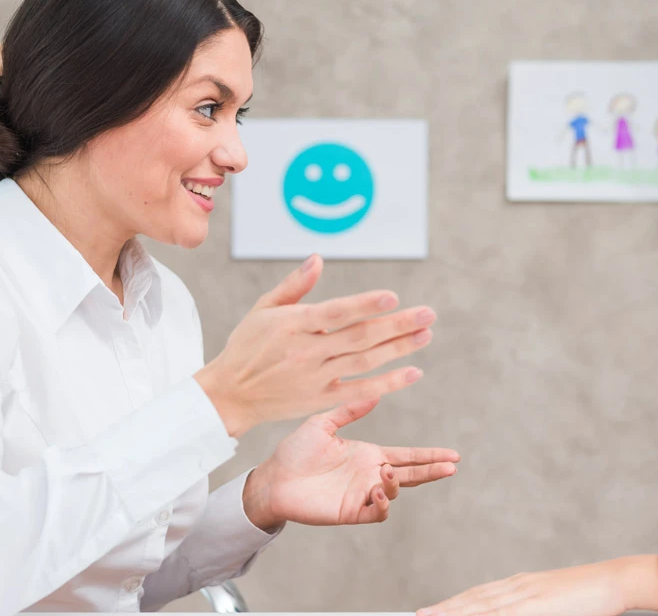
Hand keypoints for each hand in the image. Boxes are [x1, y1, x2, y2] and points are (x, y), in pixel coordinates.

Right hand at [194, 255, 436, 436]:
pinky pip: (360, 391)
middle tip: (428, 314)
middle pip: (359, 337)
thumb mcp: (263, 310)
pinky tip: (413, 371)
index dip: (364, 305)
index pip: (335, 313)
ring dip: (399, 349)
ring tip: (425, 335)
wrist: (228, 394)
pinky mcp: (319, 400)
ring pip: (364, 361)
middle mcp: (306, 352)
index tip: (392, 297)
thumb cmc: (247, 346)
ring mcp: (314, 378)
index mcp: (292, 325)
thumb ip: (294, 285)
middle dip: (397, 324)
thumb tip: (318, 258)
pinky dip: (388, 383)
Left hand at [242, 398, 459, 528]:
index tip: (453, 455)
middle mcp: (370, 474)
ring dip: (396, 484)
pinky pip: (375, 513)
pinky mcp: (349, 511)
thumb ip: (349, 410)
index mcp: (368, 454)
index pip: (407, 455)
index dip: (429, 455)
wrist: (272, 478)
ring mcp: (361, 494)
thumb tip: (376, 393)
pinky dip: (382, 504)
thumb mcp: (323, 423)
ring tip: (386, 473)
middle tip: (451, 467)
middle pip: (410, 474)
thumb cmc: (295, 451)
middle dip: (432, 471)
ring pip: (394, 493)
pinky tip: (376, 490)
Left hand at [418, 556, 657, 615]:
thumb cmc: (588, 597)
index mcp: (520, 586)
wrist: (615, 580)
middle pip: (473, 599)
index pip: (478, 596)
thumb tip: (511, 614)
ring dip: (455, 612)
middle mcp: (519, 586)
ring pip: (483, 606)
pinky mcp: (539, 604)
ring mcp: (528, 594)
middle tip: (418, 615)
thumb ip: (529, 610)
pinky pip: (506, 614)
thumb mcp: (552, 604)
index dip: (452, 604)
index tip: (430, 611)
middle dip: (445, 609)